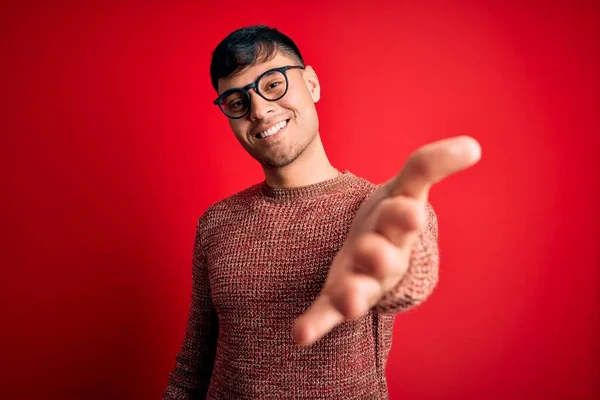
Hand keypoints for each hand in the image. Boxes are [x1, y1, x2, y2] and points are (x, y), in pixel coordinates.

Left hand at [292, 136, 481, 344]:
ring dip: (353, 295)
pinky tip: (300, 334)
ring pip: (359, 290)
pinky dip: (315, 324)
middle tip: (371, 251)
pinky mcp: (336, 295)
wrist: (378, 245)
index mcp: (399, 227)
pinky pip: (327, 313)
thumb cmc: (391, 216)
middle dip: (379, 254)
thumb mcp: (407, 186)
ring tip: (348, 300)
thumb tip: (473, 146)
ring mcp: (360, 279)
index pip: (403, 217)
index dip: (405, 214)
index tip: (409, 211)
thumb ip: (429, 165)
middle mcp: (384, 257)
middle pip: (383, 258)